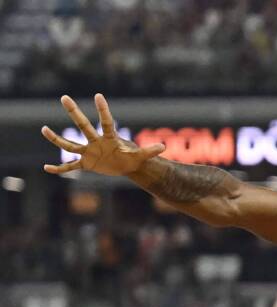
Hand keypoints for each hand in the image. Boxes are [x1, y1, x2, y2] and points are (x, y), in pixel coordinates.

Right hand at [41, 94, 164, 175]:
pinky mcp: (85, 164)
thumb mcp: (141, 156)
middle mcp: (96, 142)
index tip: (98, 95)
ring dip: (57, 139)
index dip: (103, 110)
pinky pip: (70, 166)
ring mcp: (88, 152)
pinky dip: (59, 169)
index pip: (106, 122)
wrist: (125, 165)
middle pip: (83, 126)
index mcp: (109, 138)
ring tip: (43, 129)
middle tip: (64, 97)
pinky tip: (47, 169)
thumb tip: (163, 147)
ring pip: (70, 145)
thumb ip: (149, 151)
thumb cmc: (133, 158)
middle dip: (74, 112)